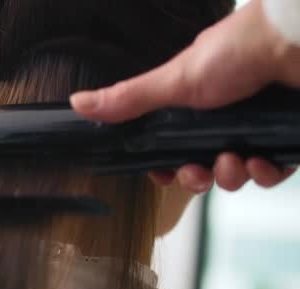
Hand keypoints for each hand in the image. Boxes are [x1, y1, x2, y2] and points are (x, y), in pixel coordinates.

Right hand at [71, 0, 299, 192]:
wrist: (294, 42)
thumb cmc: (235, 52)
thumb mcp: (174, 81)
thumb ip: (129, 99)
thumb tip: (79, 103)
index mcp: (189, 106)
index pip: (167, 147)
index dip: (164, 166)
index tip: (163, 172)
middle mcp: (218, 119)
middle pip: (198, 165)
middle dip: (195, 177)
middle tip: (196, 171)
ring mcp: (250, 129)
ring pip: (232, 173)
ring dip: (229, 176)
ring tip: (233, 160)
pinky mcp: (280, 139)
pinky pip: (268, 172)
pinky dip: (264, 173)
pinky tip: (260, 162)